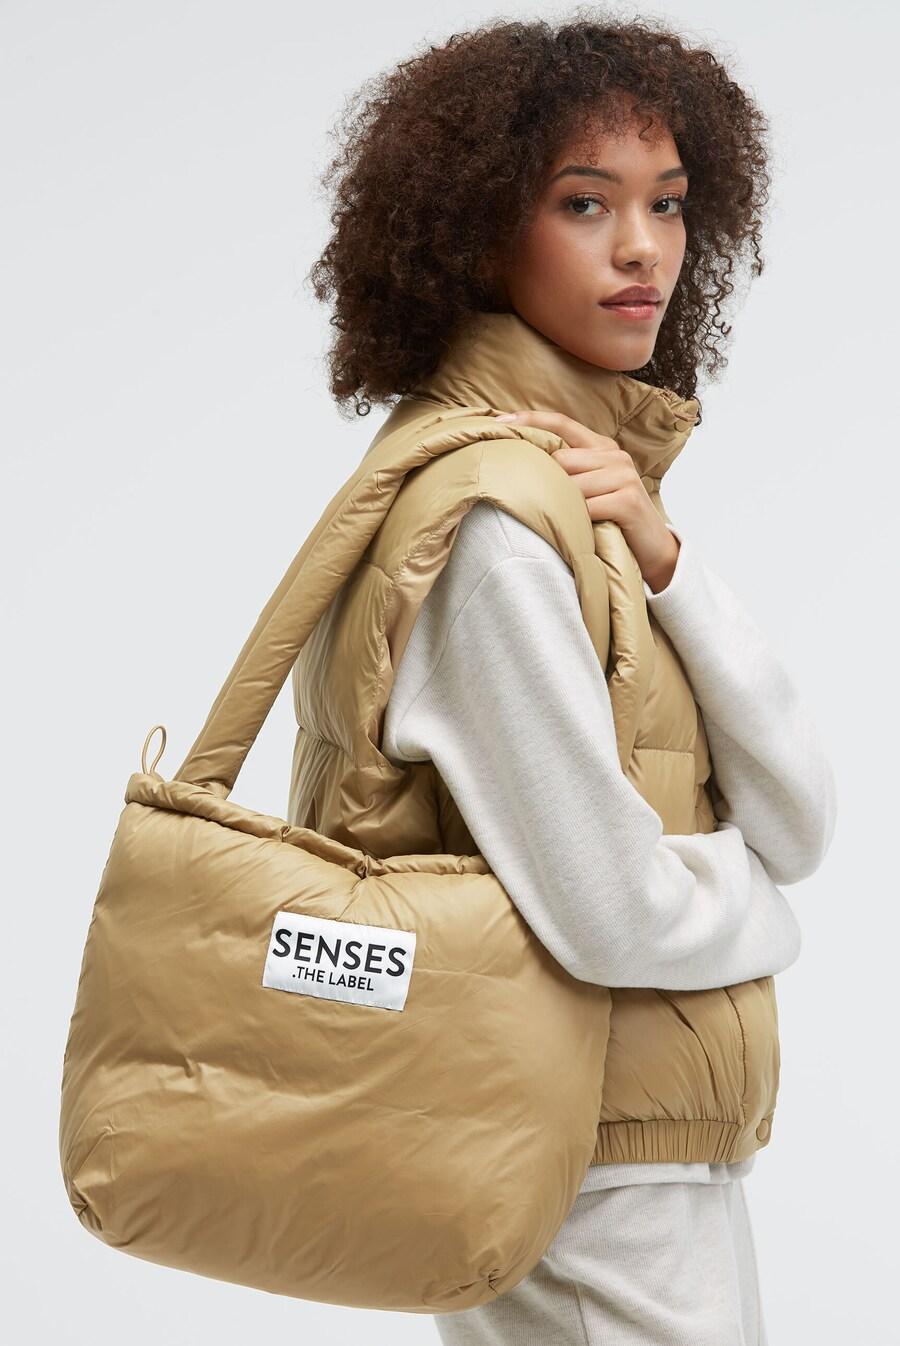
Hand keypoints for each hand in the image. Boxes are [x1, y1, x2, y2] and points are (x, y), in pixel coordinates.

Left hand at [495, 409, 678, 591]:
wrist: (653, 550)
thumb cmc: (611, 519)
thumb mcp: (588, 490)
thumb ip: (566, 472)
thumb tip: (519, 462)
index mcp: (602, 447)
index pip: (562, 423)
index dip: (530, 420)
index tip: (498, 422)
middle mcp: (615, 455)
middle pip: (561, 458)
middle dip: (544, 480)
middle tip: (534, 502)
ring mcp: (624, 476)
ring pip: (571, 485)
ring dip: (561, 506)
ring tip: (563, 522)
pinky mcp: (628, 500)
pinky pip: (586, 507)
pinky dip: (577, 521)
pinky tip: (578, 531)